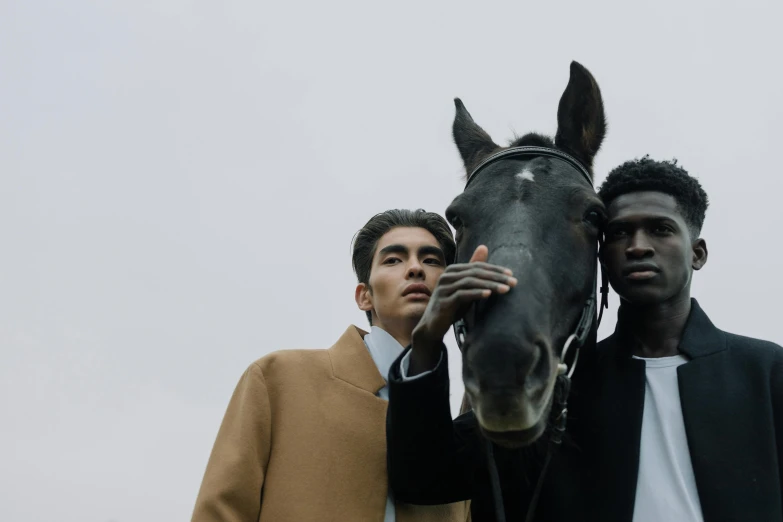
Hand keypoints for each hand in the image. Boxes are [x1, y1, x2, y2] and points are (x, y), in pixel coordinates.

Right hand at [408, 245, 515, 373]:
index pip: (477, 266)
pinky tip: (489, 295)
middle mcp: (447, 276)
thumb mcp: (465, 287)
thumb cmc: (452, 305)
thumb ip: (474, 270)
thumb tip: (484, 247)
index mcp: (453, 270)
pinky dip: (476, 293)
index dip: (495, 269)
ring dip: (490, 285)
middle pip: (475, 273)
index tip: (511, 274)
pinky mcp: (443, 301)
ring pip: (470, 282)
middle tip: (514, 282)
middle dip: (496, 277)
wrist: (433, 325)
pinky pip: (462, 295)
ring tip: (505, 289)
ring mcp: (443, 288)